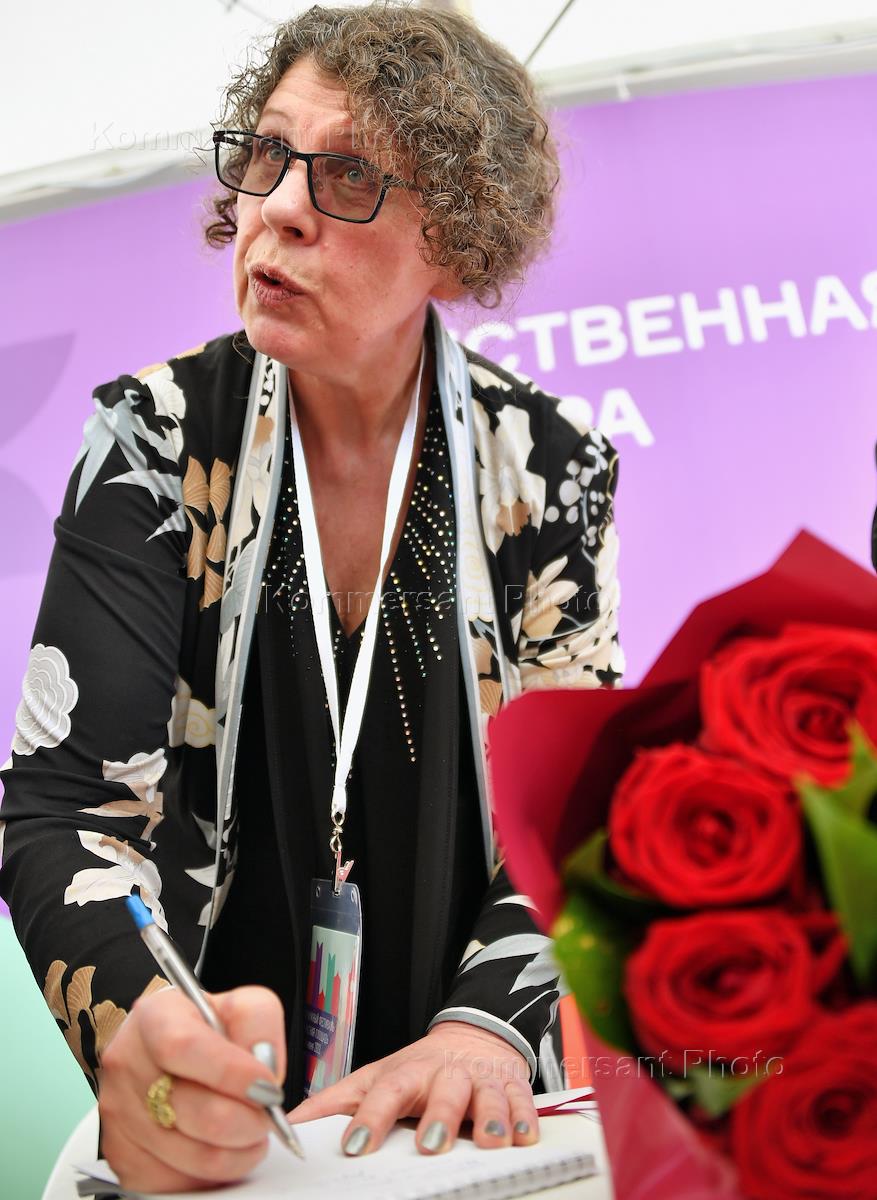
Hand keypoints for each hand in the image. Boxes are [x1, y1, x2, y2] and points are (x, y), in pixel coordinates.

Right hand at [98, 984, 285, 1192]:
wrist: (160, 1049)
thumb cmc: (201, 1028)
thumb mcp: (237, 1004)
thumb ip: (258, 1023)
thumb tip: (267, 1071)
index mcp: (154, 1017)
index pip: (184, 1047)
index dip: (231, 1072)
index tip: (268, 1087)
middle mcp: (128, 1065)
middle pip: (197, 1113)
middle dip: (249, 1121)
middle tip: (268, 1114)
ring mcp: (120, 1115)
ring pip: (196, 1156)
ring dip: (239, 1150)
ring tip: (250, 1129)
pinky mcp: (124, 1158)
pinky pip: (182, 1181)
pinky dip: (215, 1171)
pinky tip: (222, 1145)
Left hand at [288, 1020, 538, 1156]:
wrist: (472, 1036)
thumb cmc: (419, 1068)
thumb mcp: (376, 1078)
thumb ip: (337, 1102)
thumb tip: (290, 1122)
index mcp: (408, 1072)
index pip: (386, 1091)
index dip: (371, 1117)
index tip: (355, 1146)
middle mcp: (445, 1073)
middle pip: (442, 1091)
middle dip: (439, 1116)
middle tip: (431, 1144)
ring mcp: (480, 1079)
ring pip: (487, 1095)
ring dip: (489, 1117)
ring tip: (490, 1141)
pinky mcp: (511, 1087)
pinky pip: (522, 1101)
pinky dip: (525, 1118)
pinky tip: (524, 1137)